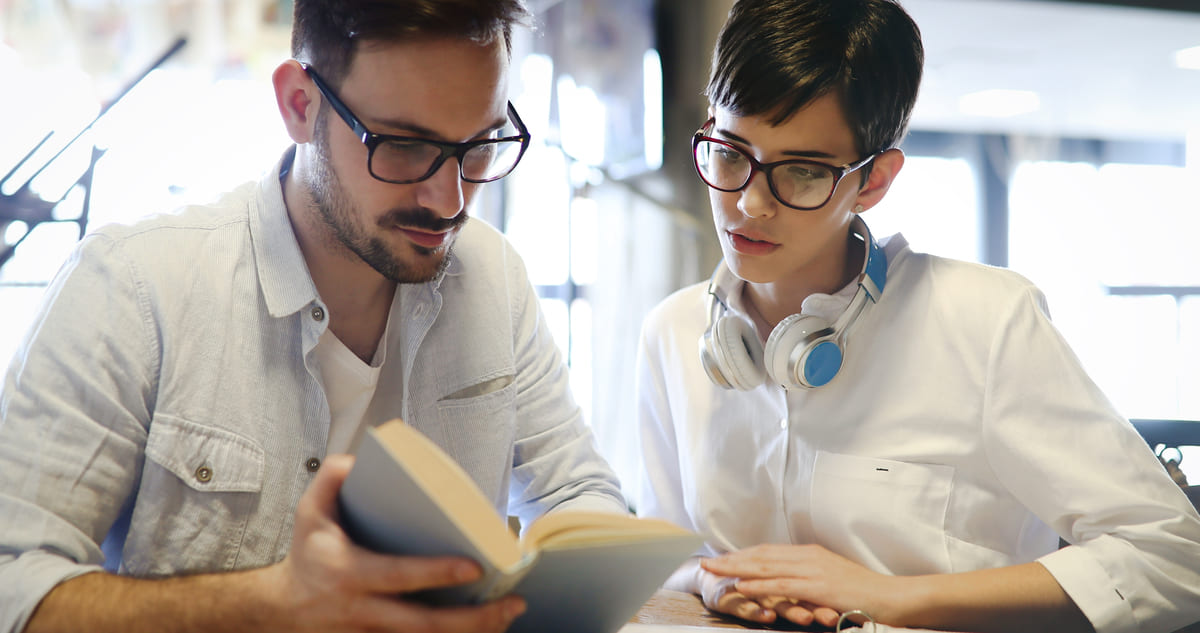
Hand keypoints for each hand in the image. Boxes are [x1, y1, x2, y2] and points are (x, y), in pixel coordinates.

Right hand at [259, 454, 525, 632]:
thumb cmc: (308, 555)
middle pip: (423, 625)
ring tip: (508, 614)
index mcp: (348, 573)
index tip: (473, 567)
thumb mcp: (308, 511)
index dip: (436, 574)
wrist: (282, 609)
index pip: (397, 576)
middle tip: (510, 603)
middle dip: (472, 619)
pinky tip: (486, 630)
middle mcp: (361, 610)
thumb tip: (362, 458)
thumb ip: (331, 477)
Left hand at [702, 544, 896, 628]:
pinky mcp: (820, 586)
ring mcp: (814, 570)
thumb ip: (809, 580)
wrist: (894, 597)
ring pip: (767, 566)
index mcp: (810, 554)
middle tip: (706, 562)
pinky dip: (760, 584)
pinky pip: (783, 584)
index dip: (742, 554)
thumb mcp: (832, 581)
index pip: (768, 552)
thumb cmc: (865, 594)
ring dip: (737, 568)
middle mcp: (808, 557)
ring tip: (714, 570)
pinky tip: (742, 585)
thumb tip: (789, 586)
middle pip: (761, 555)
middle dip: (731, 559)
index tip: (720, 558)